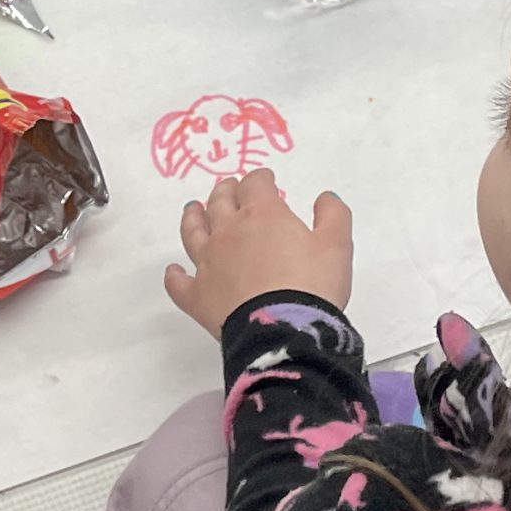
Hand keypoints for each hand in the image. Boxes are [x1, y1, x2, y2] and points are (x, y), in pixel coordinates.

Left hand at [162, 169, 352, 338]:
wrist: (283, 331)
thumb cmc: (312, 285)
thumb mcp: (336, 245)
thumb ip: (333, 215)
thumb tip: (324, 197)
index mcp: (262, 215)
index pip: (256, 185)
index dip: (261, 179)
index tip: (266, 180)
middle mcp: (228, 233)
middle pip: (221, 203)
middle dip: (226, 191)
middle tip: (229, 188)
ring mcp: (207, 263)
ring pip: (193, 233)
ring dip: (193, 218)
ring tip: (192, 210)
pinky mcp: (196, 295)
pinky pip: (178, 283)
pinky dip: (175, 276)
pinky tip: (174, 272)